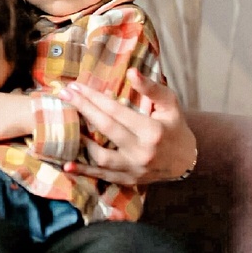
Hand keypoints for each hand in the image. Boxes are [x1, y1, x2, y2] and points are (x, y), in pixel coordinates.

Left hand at [63, 69, 196, 184]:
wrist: (187, 160)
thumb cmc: (174, 125)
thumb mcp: (169, 103)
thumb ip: (151, 88)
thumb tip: (131, 72)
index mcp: (152, 131)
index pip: (116, 111)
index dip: (94, 98)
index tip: (75, 86)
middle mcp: (142, 152)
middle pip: (106, 129)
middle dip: (83, 109)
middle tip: (64, 95)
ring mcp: (135, 169)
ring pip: (101, 158)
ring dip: (81, 142)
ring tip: (65, 125)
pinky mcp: (129, 180)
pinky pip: (103, 176)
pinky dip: (85, 171)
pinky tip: (68, 166)